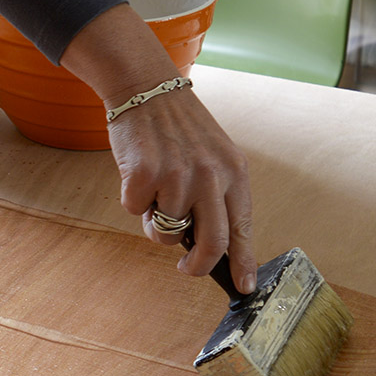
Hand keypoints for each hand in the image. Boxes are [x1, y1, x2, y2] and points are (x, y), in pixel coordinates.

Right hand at [59, 3, 256, 292]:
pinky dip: (131, 200)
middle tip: (185, 269)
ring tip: (154, 189)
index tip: (243, 287)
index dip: (243, 263)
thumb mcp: (212, 156)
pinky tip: (137, 172)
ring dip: (153, 220)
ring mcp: (178, 175)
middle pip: (211, 243)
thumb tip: (207, 247)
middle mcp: (211, 175)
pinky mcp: (145, 174)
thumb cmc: (178, 129)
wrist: (146, 88)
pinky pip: (135, 211)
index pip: (242, 229)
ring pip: (165, 231)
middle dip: (196, 266)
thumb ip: (215, 197)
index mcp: (233, 172)